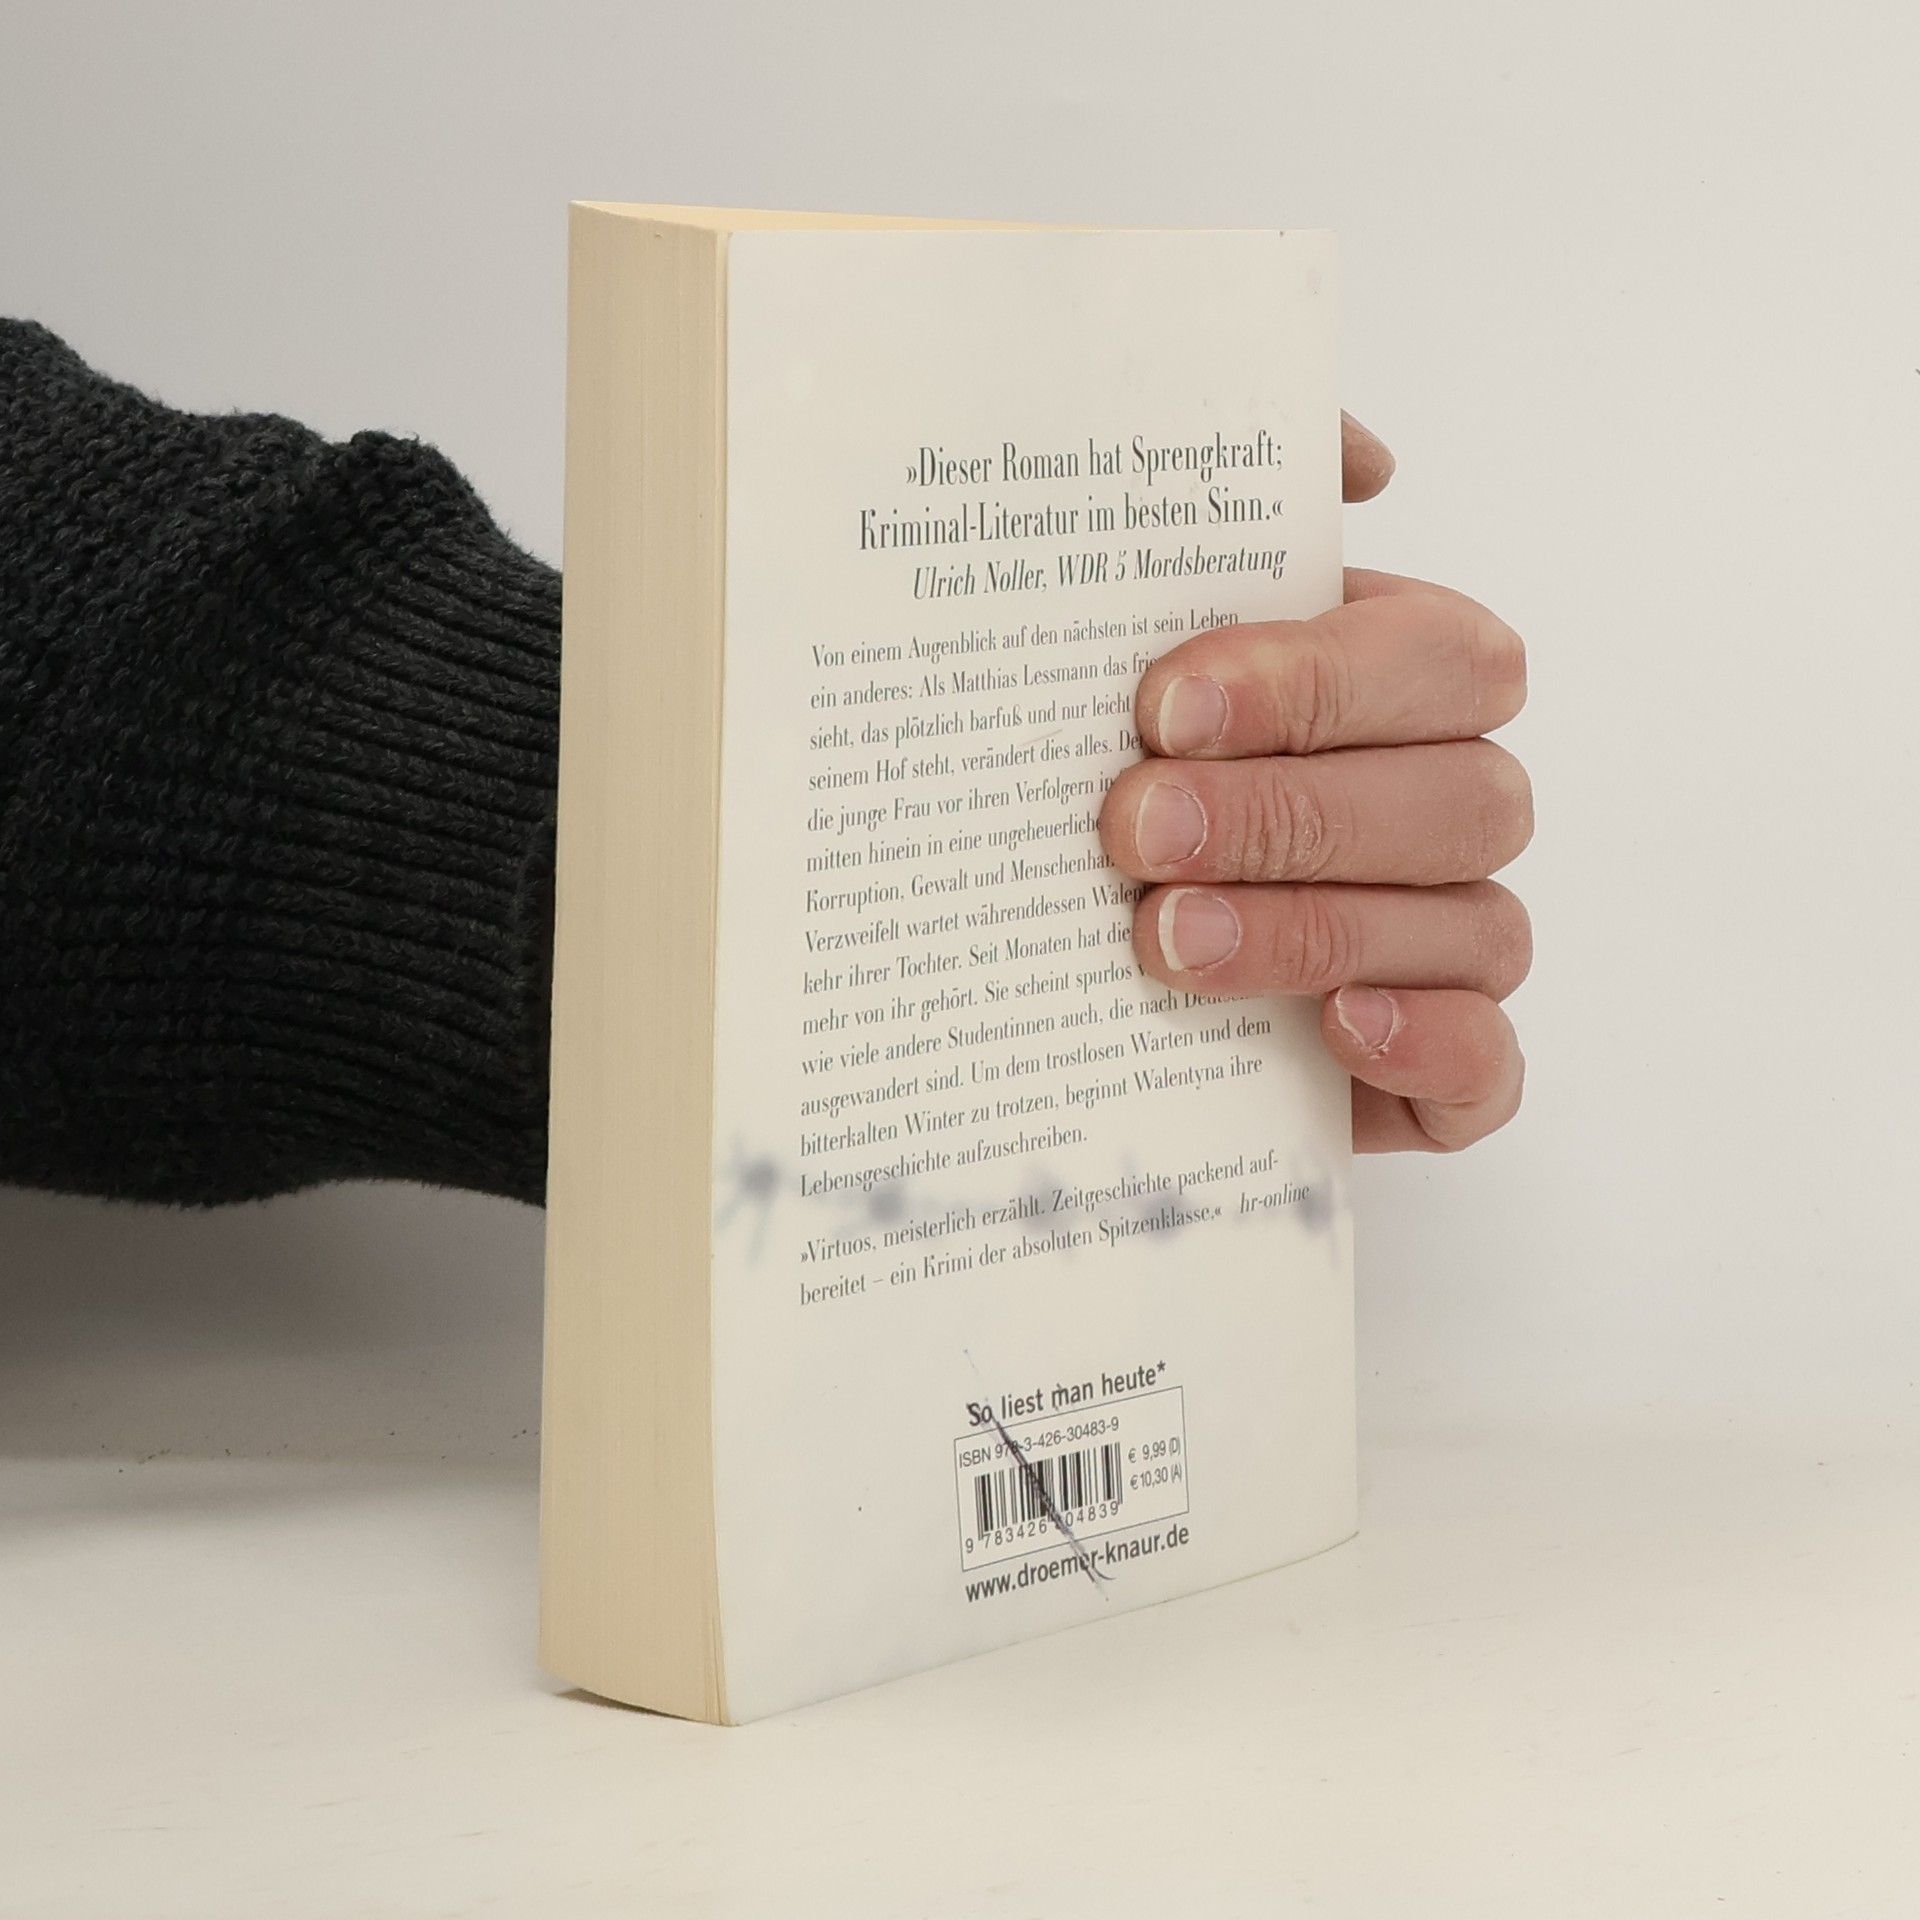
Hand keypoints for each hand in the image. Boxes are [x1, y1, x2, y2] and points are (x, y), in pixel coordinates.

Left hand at [1097, 413, 1531, 1152]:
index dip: (1315, 680)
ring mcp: (1454, 945)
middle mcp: (1451, 808)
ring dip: (1314, 928)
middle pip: (1458, 796)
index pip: (1436, 660)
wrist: (1066, 972)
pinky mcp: (1442, 1074)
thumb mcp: (1130, 644)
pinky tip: (1336, 1029)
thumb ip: (1231, 518)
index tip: (1162, 706)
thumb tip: (1362, 458)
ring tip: (1164, 939)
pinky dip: (1428, 1045)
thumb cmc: (1117, 779)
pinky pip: (1486, 1067)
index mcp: (1404, 690)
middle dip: (1289, 812)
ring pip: (1468, 926)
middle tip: (1134, 828)